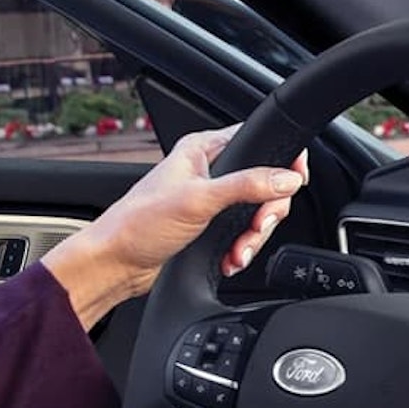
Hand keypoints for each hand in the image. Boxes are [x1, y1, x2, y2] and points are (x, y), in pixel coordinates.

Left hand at [41, 125, 307, 327]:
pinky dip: (241, 249)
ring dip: (252, 237)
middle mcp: (209, 171)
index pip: (258, 143)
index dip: (282, 161)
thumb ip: (247, 185)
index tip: (293, 182)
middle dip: (265, 213)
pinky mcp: (210, 226)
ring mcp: (211, 200)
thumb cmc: (138, 224)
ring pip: (256, 213)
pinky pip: (243, 234)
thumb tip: (286, 178)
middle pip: (265, 184)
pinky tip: (229, 258)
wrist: (116, 264)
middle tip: (256, 226)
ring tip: (237, 251)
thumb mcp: (199, 200)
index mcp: (203, 150)